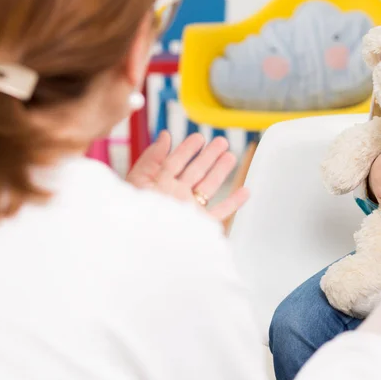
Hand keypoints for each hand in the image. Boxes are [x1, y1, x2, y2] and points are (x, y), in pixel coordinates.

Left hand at [126, 131, 248, 223]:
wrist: (143, 243)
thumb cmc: (135, 214)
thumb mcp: (138, 180)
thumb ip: (152, 157)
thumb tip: (165, 136)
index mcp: (158, 186)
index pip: (175, 162)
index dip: (187, 149)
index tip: (199, 137)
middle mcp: (175, 197)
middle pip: (195, 172)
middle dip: (208, 156)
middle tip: (222, 141)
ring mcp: (189, 210)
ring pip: (209, 187)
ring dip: (221, 172)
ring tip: (231, 156)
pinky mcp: (200, 225)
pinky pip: (221, 212)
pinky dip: (234, 203)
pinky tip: (245, 191)